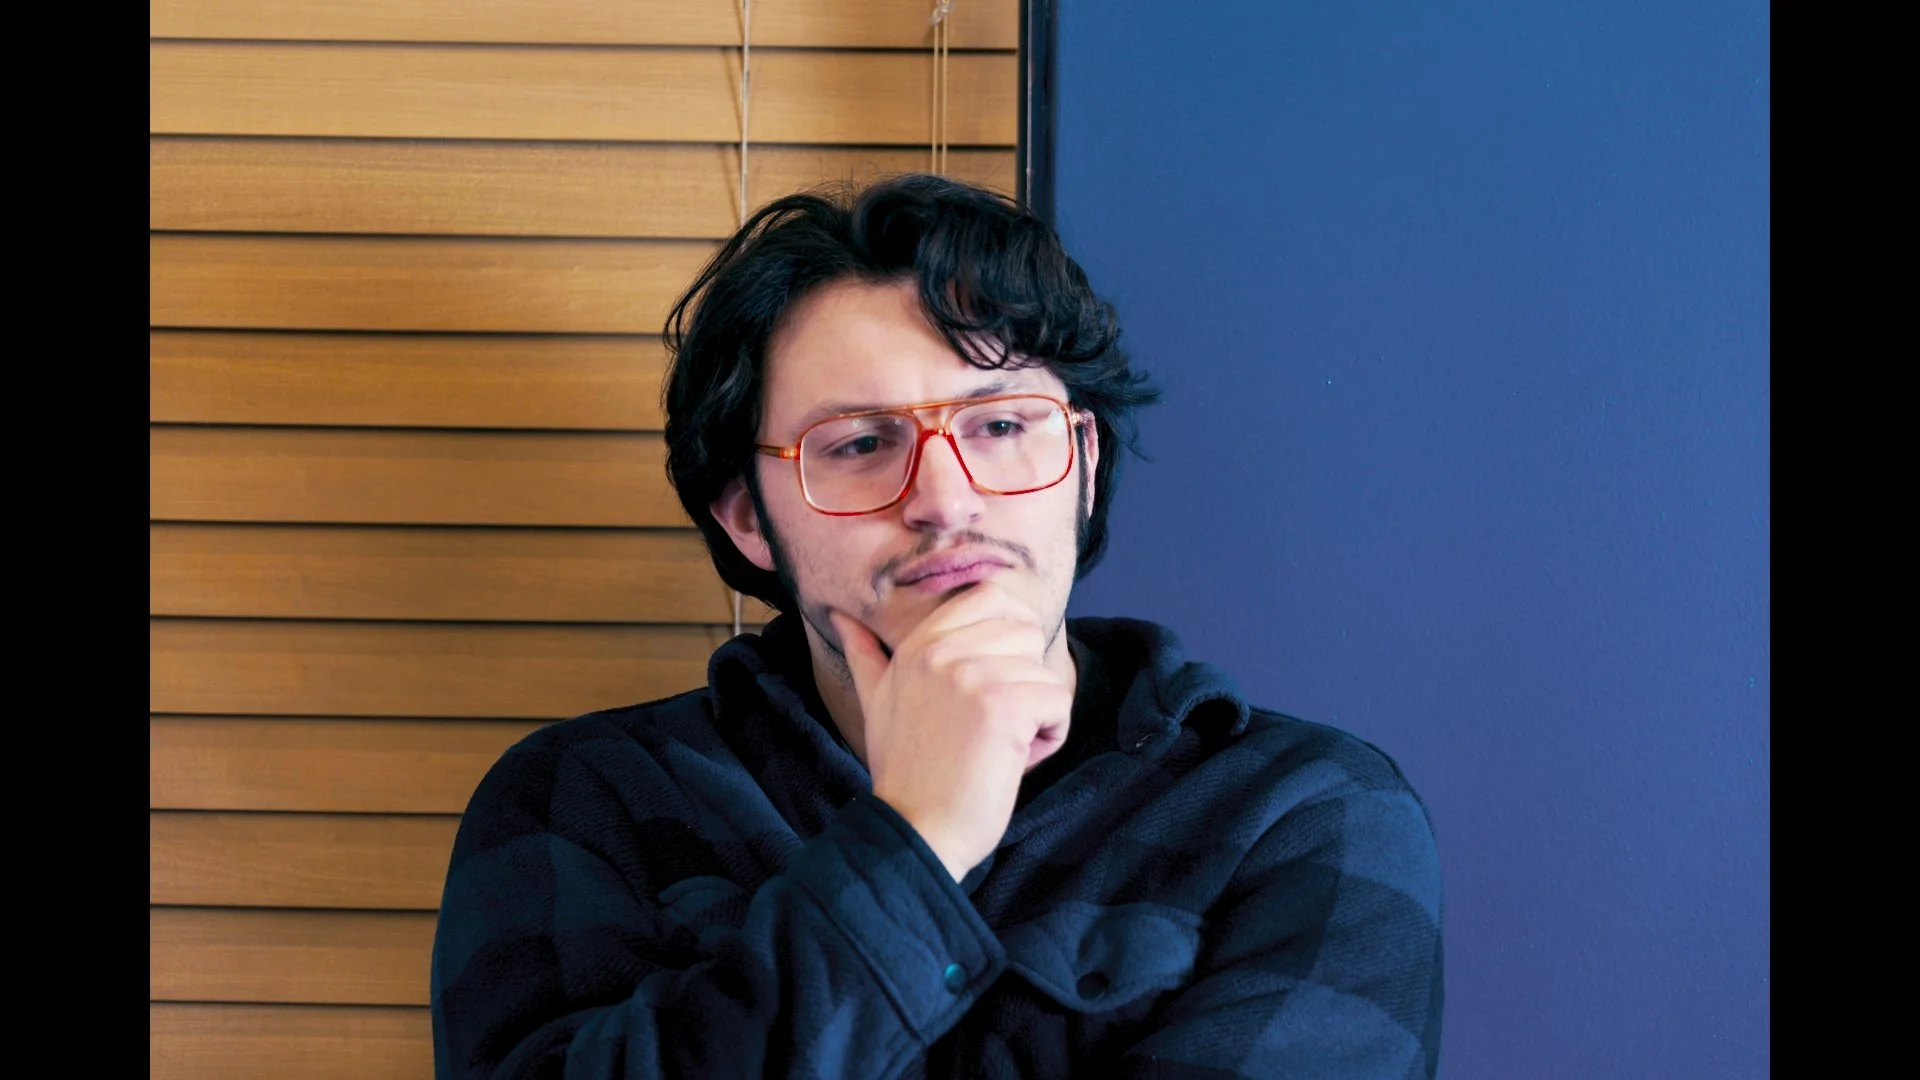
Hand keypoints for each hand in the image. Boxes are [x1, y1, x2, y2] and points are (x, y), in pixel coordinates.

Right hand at [829, 582, 1072, 880]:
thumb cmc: (903, 771)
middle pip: (1026, 631)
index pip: (991, 595)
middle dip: (1025, 679)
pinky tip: (1015, 760)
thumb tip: (839, 616)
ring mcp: (974, 677)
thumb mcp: (877, 702)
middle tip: (994, 723)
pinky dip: (1051, 737)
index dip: (1011, 634)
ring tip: (1000, 746)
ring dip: (1038, 715)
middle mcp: (943, 652)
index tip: (999, 678)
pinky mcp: (1003, 709)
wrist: (916, 830)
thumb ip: (865, 655)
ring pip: (1046, 672)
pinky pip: (1058, 702)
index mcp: (918, 645)